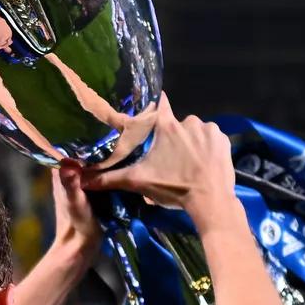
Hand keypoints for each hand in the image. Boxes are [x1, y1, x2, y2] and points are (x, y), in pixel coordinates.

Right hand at [81, 99, 234, 220]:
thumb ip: (110, 179)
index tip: (151, 112)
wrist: (210, 201)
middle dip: (173, 138)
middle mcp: (188, 121)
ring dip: (191, 144)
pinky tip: (204, 164)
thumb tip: (82, 180)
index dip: (154, 106)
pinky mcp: (223, 139)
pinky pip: (212, 139)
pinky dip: (208, 148)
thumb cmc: (173, 187)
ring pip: (195, 132)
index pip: (159, 104)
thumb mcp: (139, 182)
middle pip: (176, 125)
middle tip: (171, 159)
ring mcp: (208, 129)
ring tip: (189, 164)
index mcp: (166, 126)